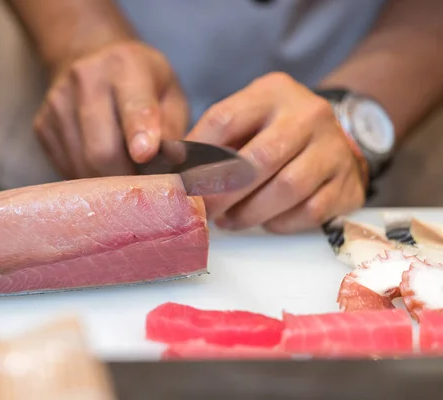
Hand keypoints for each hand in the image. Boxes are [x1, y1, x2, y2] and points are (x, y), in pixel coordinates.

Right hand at [34, 40, 188, 178]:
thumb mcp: (169, 94)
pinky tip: (100, 165)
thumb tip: (173, 160)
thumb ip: (172, 127)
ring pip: (82, 166)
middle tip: (143, 185)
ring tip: (124, 173)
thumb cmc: (142, 84)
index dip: (139, 132)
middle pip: (102, 150)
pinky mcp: (41, 126)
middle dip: (126, 178)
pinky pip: (67, 168)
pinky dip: (88, 176)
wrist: (91, 60)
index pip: (132, 104)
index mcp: (125, 65)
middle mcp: (84, 79)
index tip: (144, 154)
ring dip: (106, 182)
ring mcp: (57, 103)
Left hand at [186, 72, 367, 233]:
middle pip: (256, 160)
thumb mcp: (246, 119)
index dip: (196, 156)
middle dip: (221, 194)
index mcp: (273, 92)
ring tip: (229, 221)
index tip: (180, 183)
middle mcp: (308, 114)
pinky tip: (264, 222)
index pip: (224, 120)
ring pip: (287, 188)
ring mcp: (333, 148)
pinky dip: (280, 222)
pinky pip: (310, 211)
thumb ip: (211, 139)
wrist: (335, 136)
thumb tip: (167, 165)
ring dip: (250, 213)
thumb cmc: (274, 131)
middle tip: (202, 212)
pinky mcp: (348, 181)